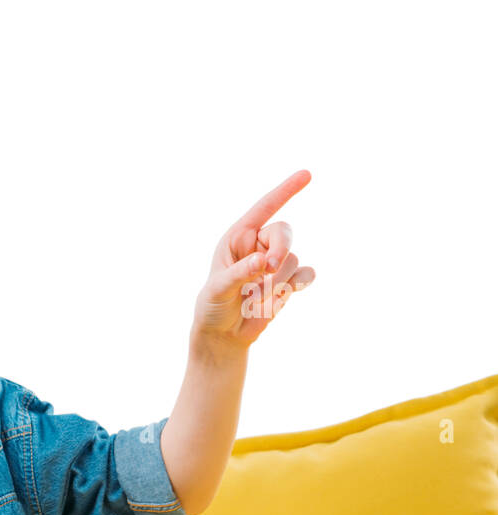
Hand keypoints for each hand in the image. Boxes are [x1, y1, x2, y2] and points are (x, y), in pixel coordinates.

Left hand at [193, 169, 316, 350]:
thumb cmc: (213, 307)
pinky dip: (300, 283)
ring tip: (255, 299)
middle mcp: (258, 246)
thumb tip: (264, 261)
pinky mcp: (288, 282)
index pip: (265, 208)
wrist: (223, 334)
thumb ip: (240, 273)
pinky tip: (285, 295)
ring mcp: (275, 264)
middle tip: (268, 269)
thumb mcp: (219, 289)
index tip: (307, 174)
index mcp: (237, 238)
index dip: (285, 190)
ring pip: (293, 258)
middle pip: (284, 232)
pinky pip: (306, 274)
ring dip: (277, 280)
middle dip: (280, 249)